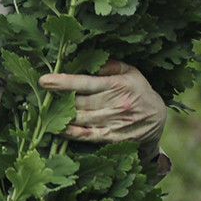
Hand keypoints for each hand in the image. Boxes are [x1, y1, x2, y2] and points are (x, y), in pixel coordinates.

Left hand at [39, 61, 169, 175]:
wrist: (158, 120)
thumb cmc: (140, 91)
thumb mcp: (131, 72)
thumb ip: (110, 65)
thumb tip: (89, 63)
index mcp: (117, 85)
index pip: (85, 82)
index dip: (63, 82)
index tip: (44, 80)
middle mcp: (114, 104)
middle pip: (78, 102)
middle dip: (57, 99)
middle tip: (41, 95)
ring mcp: (112, 123)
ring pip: (79, 119)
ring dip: (60, 115)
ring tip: (44, 110)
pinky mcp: (111, 138)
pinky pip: (86, 136)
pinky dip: (70, 132)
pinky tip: (57, 128)